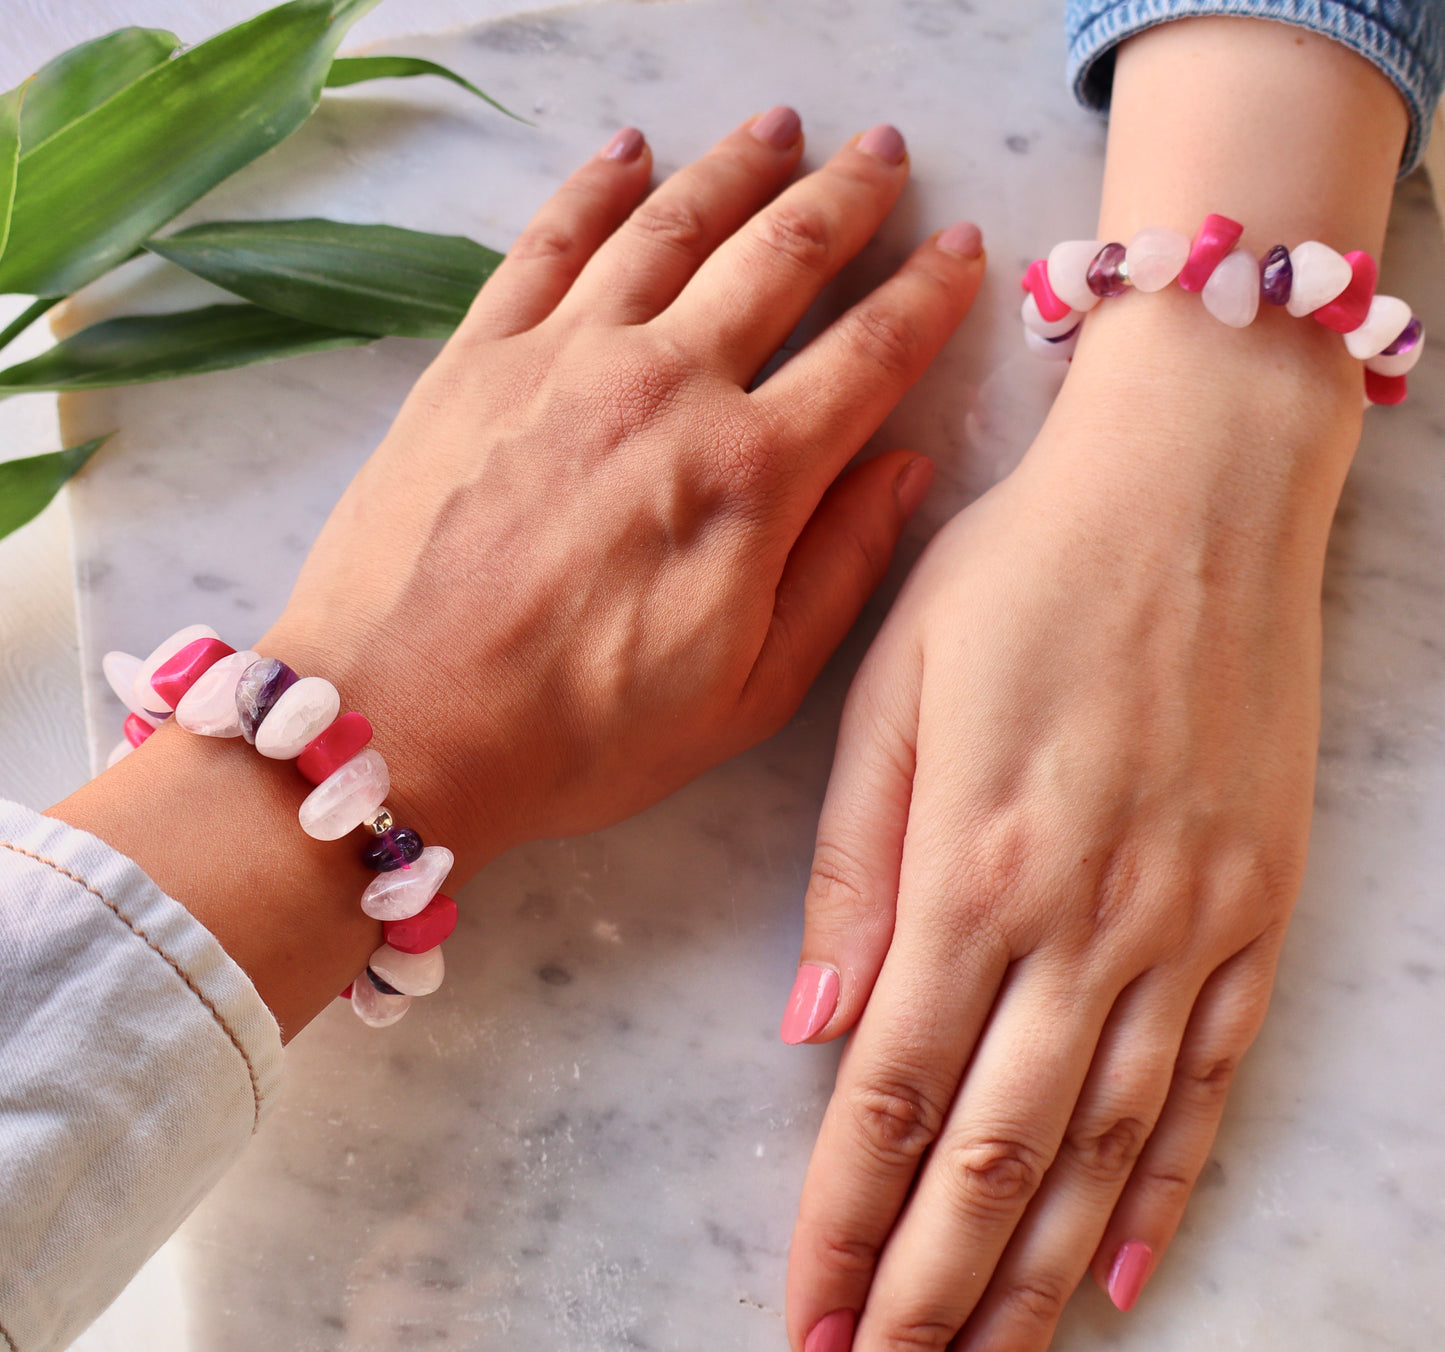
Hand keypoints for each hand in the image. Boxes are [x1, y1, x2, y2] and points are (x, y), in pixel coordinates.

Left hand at [268, 111, 985, 869]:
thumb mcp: (748, 693)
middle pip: (780, 258)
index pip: (870, 354)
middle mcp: (666, 387)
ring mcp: (565, 360)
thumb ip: (838, 573)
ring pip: (673, 227)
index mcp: (750, 475)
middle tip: (883, 152)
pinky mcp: (476, 359)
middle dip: (845, 198)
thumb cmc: (578, 732)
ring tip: (780, 130)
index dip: (927, 294)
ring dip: (737, 169)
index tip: (959, 248)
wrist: (397, 727)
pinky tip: (630, 152)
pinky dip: (596, 187)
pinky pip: (548, 243)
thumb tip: (903, 472)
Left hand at [780, 290, 1362, 1350]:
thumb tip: (814, 1023)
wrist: (1191, 488)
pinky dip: (1165, 1185)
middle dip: (932, 1283)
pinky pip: (1210, 1078)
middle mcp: (1083, 920)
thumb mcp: (896, 685)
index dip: (847, 1219)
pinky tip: (1130, 1270)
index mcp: (971, 865)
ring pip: (1101, 1143)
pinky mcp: (1256, 905)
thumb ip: (854, 862)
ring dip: (1037, 1269)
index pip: (891, 1092)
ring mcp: (1184, 921)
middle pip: (993, 1150)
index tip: (811, 1314)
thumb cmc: (1019, 573)